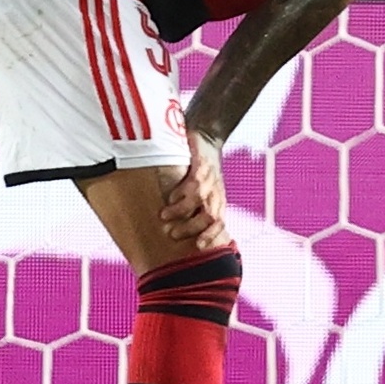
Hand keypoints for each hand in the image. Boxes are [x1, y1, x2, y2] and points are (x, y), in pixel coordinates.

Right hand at [158, 128, 230, 253]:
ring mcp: (210, 178)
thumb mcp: (206, 190)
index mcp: (218, 201)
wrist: (208, 137)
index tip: (196, 246)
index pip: (219, 224)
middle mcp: (216, 192)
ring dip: (181, 211)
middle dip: (190, 228)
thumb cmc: (203, 170)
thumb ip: (195, 208)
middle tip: (172, 233)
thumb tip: (176, 229)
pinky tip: (171, 197)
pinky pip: (195, 181)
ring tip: (164, 215)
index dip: (210, 236)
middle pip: (209, 216)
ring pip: (200, 200)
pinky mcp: (201, 163)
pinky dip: (182, 192)